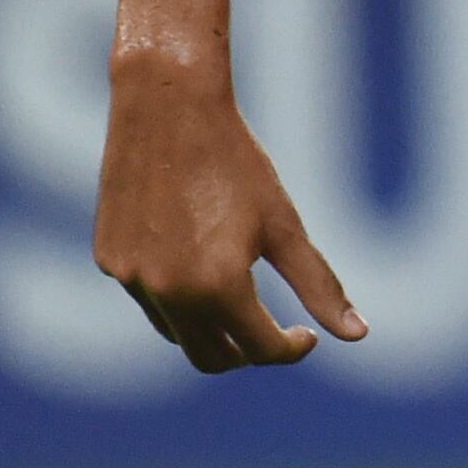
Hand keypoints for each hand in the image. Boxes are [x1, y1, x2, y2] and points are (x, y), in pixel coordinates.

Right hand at [94, 58, 364, 371]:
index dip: (291, 348)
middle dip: (247, 353)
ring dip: (210, 328)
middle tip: (273, 332)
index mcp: (217, 287)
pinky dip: (175, 296)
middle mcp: (168, 292)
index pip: (260, 348)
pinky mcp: (109, 260)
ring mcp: (131, 279)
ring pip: (176, 331)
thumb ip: (319, 284)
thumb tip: (358, 334)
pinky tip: (195, 262)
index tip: (308, 335)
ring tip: (238, 297)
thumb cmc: (237, 164)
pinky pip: (147, 296)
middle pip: (211, 357)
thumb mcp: (284, 225)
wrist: (168, 110)